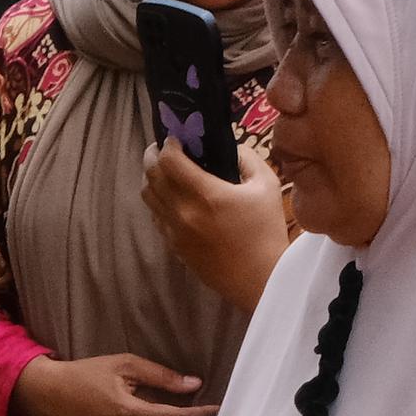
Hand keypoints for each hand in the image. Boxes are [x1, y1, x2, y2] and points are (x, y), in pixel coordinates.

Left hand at [139, 135, 293, 316]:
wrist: (261, 279)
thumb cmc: (267, 230)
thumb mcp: (267, 185)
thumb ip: (247, 157)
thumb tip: (229, 147)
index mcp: (205, 195)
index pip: (168, 160)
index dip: (169, 143)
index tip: (178, 137)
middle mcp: (182, 213)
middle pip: (150, 176)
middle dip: (154, 155)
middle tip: (165, 147)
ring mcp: (175, 232)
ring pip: (148, 197)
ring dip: (152, 178)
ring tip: (166, 170)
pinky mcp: (175, 247)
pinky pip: (156, 217)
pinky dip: (159, 201)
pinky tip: (174, 198)